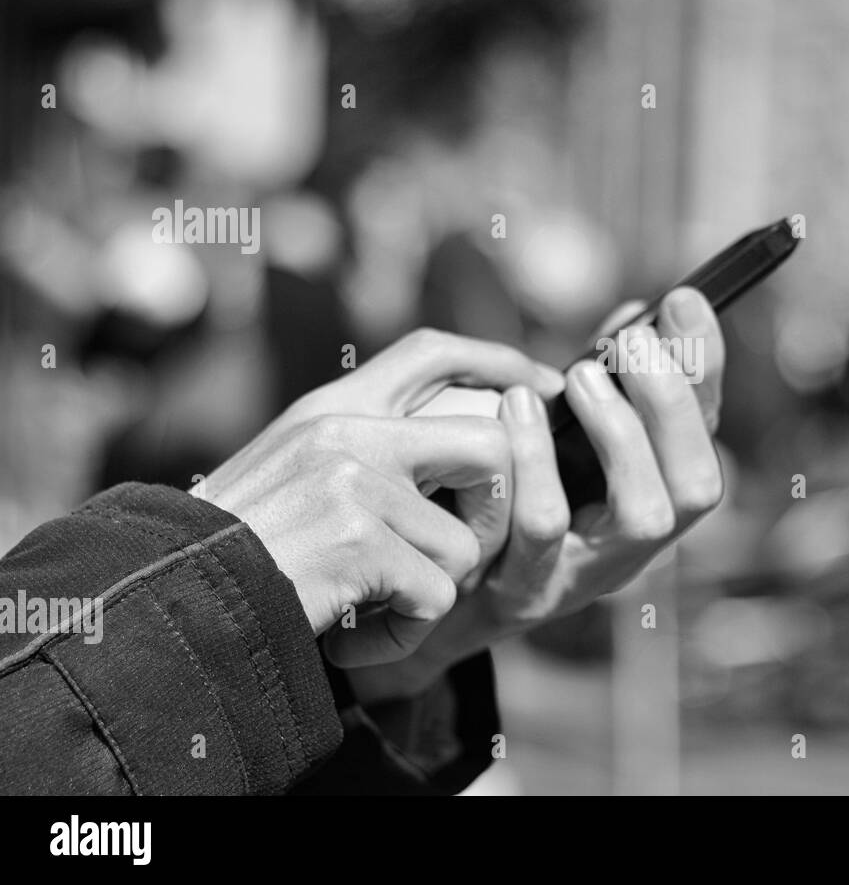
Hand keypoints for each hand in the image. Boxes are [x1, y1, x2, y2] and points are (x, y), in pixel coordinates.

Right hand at [198, 330, 563, 666]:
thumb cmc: (236, 546)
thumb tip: (466, 444)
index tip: (542, 387)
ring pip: (463, 546)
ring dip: (429, 592)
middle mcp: (350, 432)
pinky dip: (404, 632)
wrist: (168, 597)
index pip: (434, 352)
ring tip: (370, 605)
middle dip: (496, 508)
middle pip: (491, 444)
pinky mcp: (359, 543)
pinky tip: (354, 634)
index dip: (498, 364)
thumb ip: (367, 449)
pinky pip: (435, 598)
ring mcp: (356, 483)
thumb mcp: (297, 469)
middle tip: (466, 549)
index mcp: (334, 407)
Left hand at [351, 287, 723, 699]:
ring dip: (622, 435)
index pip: (703, 437)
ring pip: (644, 517)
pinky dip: (537, 461)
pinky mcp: (523, 592)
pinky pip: (542, 529)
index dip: (705, 371)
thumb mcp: (551, 446)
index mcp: (646, 504)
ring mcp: (584, 576)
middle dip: (674, 405)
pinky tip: (514, 407)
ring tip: (583, 378)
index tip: (683, 302)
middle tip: (633, 343)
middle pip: (698, 487)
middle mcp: (634, 549)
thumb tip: (636, 317)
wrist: (423, 603)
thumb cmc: (490, 507)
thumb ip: (598, 388)